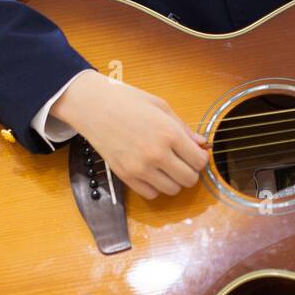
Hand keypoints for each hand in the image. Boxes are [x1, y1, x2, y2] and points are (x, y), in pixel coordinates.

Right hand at [51, 69, 209, 199]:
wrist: (92, 106)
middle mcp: (157, 154)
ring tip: (167, 166)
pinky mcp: (125, 176)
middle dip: (191, 171)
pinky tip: (152, 172)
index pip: (200, 161)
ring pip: (172, 190)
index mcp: (169, 134)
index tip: (195, 153)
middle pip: (189, 180)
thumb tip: (202, 143)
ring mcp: (140, 168)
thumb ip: (184, 128)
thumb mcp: (161, 107)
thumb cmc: (128, 101)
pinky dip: (156, 187)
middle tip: (183, 161)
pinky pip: (151, 194)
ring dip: (174, 180)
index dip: (201, 159)